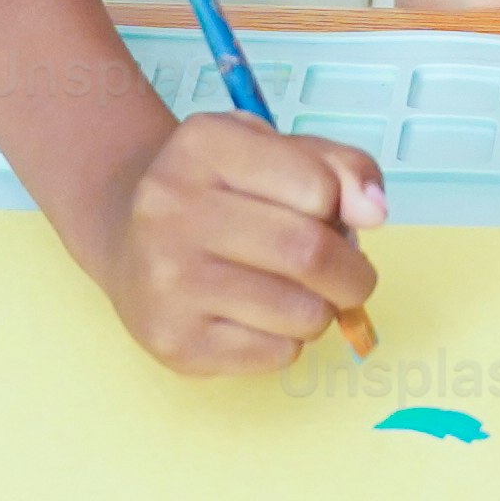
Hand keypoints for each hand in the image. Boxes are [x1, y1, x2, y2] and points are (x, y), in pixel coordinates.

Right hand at [91, 113, 383, 375]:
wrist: (126, 235)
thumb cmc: (218, 191)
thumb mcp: (273, 150)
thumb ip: (338, 167)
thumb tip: (374, 211)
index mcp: (203, 146)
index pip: (318, 187)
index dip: (345, 207)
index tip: (335, 214)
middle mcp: (172, 208)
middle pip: (310, 254)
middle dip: (354, 274)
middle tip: (352, 277)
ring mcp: (167, 280)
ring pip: (302, 314)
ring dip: (323, 310)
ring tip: (299, 293)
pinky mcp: (174, 341)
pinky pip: (276, 354)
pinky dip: (289, 340)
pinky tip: (259, 316)